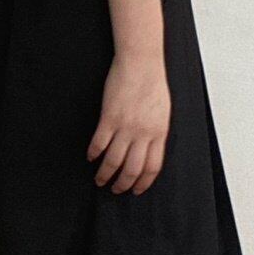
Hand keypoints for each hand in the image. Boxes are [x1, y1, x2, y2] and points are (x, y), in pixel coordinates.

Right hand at [87, 51, 169, 194]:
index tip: (136, 190)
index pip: (152, 167)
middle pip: (132, 169)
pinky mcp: (109, 118)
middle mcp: (143, 134)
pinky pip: (99, 143)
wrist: (141, 63)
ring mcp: (125, 127)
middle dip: (123, 184)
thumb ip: (156, 133)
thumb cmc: (153, 84)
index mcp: (158, 133)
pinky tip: (90, 157)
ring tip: (100, 179)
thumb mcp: (163, 113)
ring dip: (105, 174)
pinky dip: (93, 154)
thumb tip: (149, 150)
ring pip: (113, 161)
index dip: (143, 182)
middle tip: (115, 189)